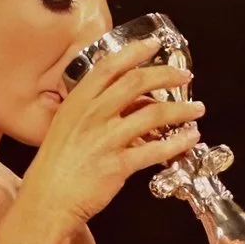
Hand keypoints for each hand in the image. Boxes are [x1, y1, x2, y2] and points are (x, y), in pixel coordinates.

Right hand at [19, 37, 204, 228]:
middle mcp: (91, 116)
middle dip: (165, 75)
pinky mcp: (118, 164)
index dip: (134, 52)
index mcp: (77, 104)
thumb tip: (126, 99)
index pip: (109, 68)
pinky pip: (156, 149)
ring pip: (153, 114)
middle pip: (135, 83)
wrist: (47, 199)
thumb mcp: (66, 127)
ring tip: (197, 109)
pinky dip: (178, 143)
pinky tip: (189, 139)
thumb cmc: (56, 165)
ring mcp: (105, 139)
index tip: (153, 44)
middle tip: (183, 75)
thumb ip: (92, 110)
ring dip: (181, 110)